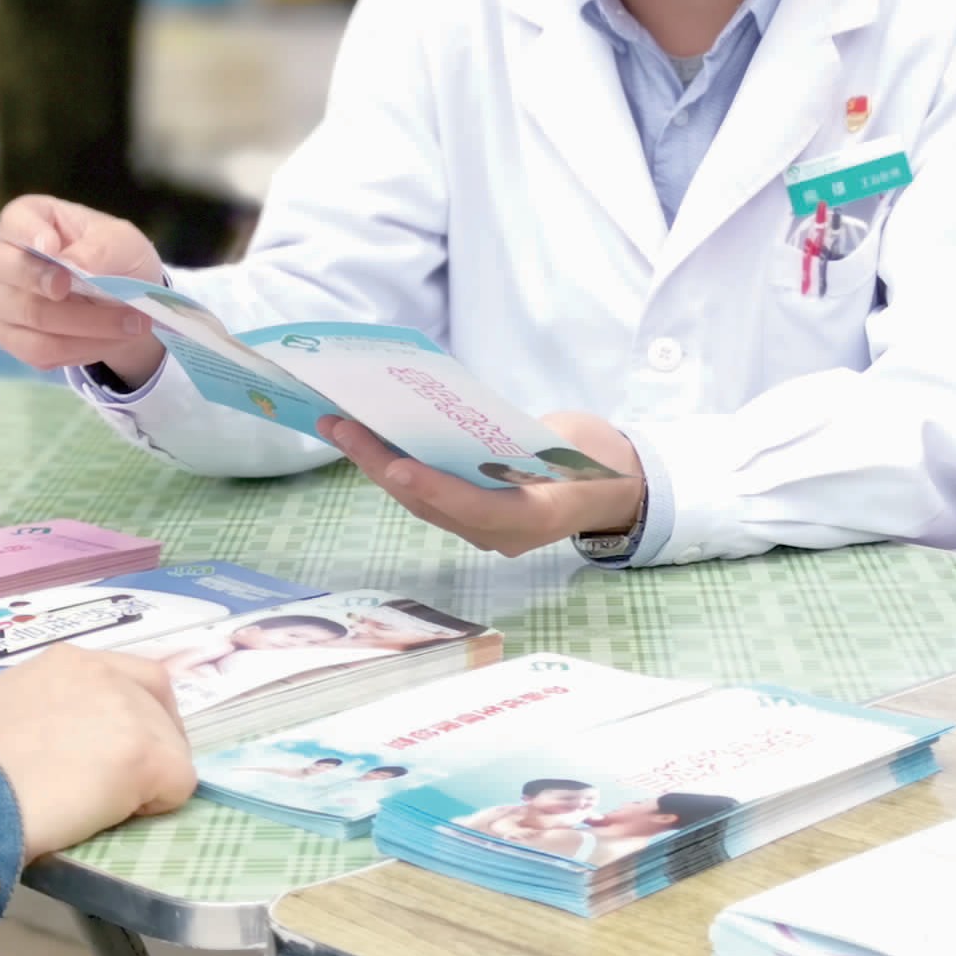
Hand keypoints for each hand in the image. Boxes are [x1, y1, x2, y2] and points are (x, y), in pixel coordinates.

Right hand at [0, 195, 169, 383]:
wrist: (126, 304)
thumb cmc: (117, 258)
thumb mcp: (122, 243)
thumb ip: (98, 249)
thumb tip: (72, 265)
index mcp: (29, 220)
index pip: (15, 220)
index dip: (29, 233)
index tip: (52, 248)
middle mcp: (4, 259)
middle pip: (11, 270)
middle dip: (53, 284)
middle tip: (98, 292)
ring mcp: (3, 301)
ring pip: (33, 315)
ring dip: (88, 324)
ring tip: (131, 324)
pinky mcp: (11, 338)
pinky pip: (38, 349)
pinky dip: (81, 348)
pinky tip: (109, 341)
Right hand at [0, 646, 198, 859]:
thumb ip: (33, 705)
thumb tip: (45, 730)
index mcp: (67, 662)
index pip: (127, 676)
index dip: (126, 713)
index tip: (106, 747)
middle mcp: (105, 673)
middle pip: (158, 701)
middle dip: (151, 738)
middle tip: (123, 779)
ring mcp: (131, 712)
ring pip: (171, 744)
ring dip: (149, 775)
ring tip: (103, 804)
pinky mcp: (149, 755)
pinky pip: (180, 783)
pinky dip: (158, 805)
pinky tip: (115, 816)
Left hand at [318, 409, 647, 557]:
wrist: (614, 488)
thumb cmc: (596, 459)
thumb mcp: (572, 443)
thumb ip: (524, 441)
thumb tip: (462, 421)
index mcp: (535, 518)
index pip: (476, 509)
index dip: (436, 489)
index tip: (398, 465)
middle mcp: (501, 534)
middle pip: (432, 505)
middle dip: (382, 465)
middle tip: (342, 426)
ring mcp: (485, 530)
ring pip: (421, 503)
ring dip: (378, 465)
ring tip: (342, 428)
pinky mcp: (472, 516)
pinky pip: (428, 496)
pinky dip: (398, 469)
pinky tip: (371, 440)